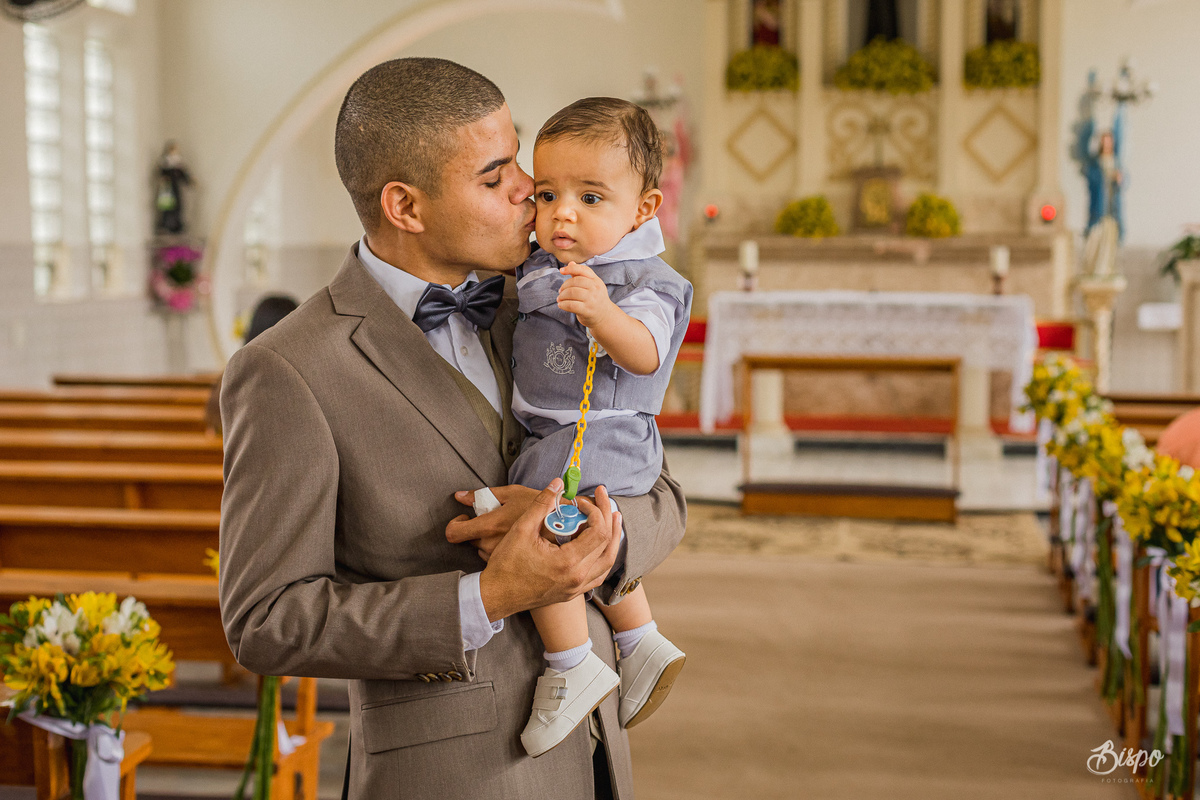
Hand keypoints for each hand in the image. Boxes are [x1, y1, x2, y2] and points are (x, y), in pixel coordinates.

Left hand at [446, 484, 540, 561]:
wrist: (567, 528)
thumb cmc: (540, 507)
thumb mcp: (513, 493)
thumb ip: (482, 494)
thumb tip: (460, 496)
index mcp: (491, 525)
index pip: (455, 533)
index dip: (455, 525)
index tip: (464, 519)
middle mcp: (493, 545)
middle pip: (470, 540)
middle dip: (478, 530)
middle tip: (496, 521)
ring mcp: (501, 558)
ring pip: (482, 550)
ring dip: (488, 540)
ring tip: (508, 530)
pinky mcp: (510, 564)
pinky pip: (495, 558)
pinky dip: (500, 549)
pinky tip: (515, 542)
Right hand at [478, 480, 620, 621]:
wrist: (496, 596)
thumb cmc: (506, 565)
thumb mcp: (521, 529)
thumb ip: (542, 504)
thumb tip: (557, 484)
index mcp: (568, 563)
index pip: (598, 532)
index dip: (594, 510)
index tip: (580, 501)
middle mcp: (577, 577)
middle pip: (607, 544)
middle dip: (607, 516)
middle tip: (603, 497)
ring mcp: (576, 588)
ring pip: (607, 561)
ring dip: (612, 538)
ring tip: (612, 519)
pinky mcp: (572, 592)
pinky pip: (598, 575)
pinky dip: (604, 557)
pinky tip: (602, 546)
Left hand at [557, 262, 614, 328]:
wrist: (604, 317)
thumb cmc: (595, 299)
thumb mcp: (591, 286)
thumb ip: (580, 275)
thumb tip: (570, 263)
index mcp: (596, 280)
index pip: (583, 270)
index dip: (571, 268)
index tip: (561, 270)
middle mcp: (595, 289)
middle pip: (575, 281)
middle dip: (564, 286)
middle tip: (560, 291)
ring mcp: (592, 300)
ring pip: (572, 292)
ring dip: (562, 295)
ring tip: (560, 298)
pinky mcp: (587, 310)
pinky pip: (571, 305)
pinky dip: (563, 304)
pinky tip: (561, 305)